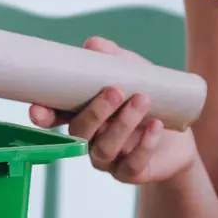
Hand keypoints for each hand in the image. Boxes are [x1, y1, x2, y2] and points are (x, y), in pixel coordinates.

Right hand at [29, 37, 197, 183]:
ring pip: (104, 148)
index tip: (37, 109)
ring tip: (143, 100)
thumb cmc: (149, 100)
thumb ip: (113, 59)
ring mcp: (108, 159)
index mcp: (83, 114)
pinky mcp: (131, 172)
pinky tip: (156, 126)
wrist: (180, 137)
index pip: (55, 117)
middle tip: (116, 91)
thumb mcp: (134, 74)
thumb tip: (92, 45)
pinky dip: (145, 145)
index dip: (44, 116)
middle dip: (95, 112)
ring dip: (123, 124)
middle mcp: (90, 139)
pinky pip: (132, 164)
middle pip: (80, 132)